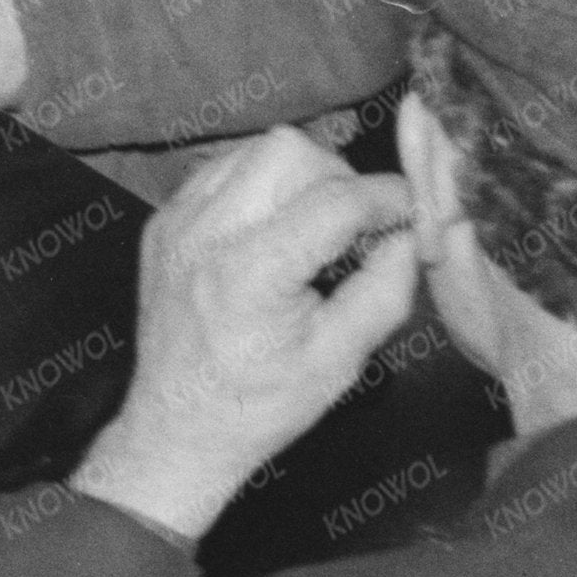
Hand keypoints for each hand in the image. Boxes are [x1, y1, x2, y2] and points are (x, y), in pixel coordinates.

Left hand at [72, 127, 419, 544]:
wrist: (179, 425)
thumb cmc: (263, 403)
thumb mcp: (341, 358)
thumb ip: (386, 289)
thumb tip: (414, 232)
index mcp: (249, 273)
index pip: (335, 200)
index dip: (388, 198)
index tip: (414, 210)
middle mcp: (204, 233)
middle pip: (288, 150)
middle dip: (338, 177)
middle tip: (358, 225)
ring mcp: (175, 221)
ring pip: (253, 150)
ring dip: (299, 176)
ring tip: (318, 228)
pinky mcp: (162, 221)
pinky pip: (222, 171)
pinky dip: (260, 186)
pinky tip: (276, 231)